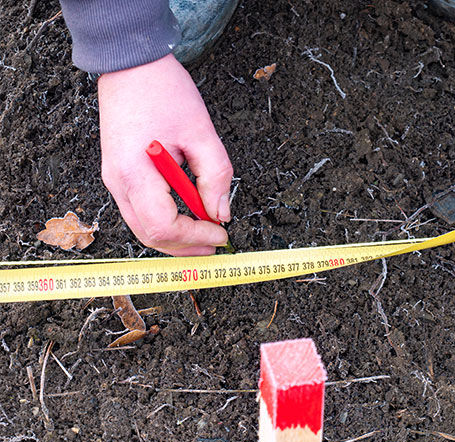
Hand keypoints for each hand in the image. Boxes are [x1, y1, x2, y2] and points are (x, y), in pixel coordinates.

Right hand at [98, 54, 232, 255]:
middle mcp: (118, 182)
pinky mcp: (119, 173)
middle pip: (149, 235)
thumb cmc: (164, 92)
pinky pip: (140, 210)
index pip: (163, 226)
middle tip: (215, 243)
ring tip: (206, 231)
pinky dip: (165, 219)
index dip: (195, 236)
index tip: (221, 233)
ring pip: (143, 226)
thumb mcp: (202, 133)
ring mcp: (114, 179)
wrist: (131, 65)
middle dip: (185, 246)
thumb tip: (221, 213)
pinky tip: (188, 214)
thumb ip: (215, 177)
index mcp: (136, 173)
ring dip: (176, 236)